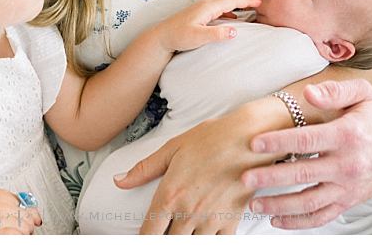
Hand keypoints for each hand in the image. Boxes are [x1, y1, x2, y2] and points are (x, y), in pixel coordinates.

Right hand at [0, 187, 41, 234]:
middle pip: (28, 219)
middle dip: (28, 227)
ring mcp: (1, 219)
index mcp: (5, 196)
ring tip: (15, 235)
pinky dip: (17, 237)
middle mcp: (6, 206)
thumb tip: (16, 209)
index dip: (33, 217)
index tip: (36, 222)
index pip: (29, 207)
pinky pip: (15, 236)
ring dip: (23, 234)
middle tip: (24, 232)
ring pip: (25, 229)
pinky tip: (12, 236)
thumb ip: (3, 202)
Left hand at [114, 104, 276, 233]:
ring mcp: (211, 219)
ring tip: (187, 227)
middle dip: (166, 237)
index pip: (149, 232)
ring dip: (188, 237)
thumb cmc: (214, 137)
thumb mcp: (173, 148)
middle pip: (169, 242)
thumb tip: (120, 180)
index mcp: (170, 195)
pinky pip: (219, 243)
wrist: (251, 137)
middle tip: (168, 228)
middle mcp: (188, 212)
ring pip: (193, 244)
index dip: (144, 238)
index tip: (145, 236)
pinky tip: (208, 231)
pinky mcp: (232, 220)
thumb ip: (144, 169)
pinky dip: (212, 239)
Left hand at [152, 0, 261, 52]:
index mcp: (208, 7)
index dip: (247, 0)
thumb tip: (235, 31)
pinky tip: (234, 17)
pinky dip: (230, 8)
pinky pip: (220, 7)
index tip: (261, 0)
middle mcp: (206, 4)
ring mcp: (203, 8)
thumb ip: (216, 34)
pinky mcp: (200, 14)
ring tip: (251, 0)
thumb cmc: (178, 36)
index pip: (232, 0)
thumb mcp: (198, 37)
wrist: (162, 37)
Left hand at [241, 79, 371, 228]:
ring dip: (279, 204)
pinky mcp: (349, 201)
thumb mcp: (363, 94)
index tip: (256, 143)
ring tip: (254, 203)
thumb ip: (335, 90)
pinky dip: (298, 222)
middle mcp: (347, 164)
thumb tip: (309, 92)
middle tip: (246, 177)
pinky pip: (322, 216)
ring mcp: (348, 186)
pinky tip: (278, 218)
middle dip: (271, 177)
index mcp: (348, 135)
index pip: (308, 139)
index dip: (280, 142)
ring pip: (309, 201)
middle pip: (303, 173)